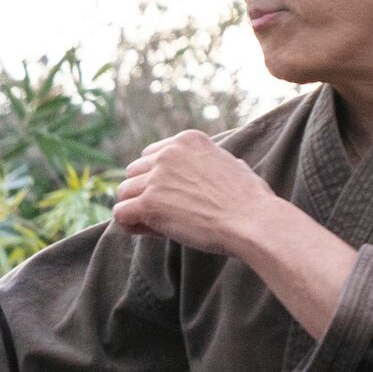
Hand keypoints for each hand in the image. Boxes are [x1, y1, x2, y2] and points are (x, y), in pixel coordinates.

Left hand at [109, 132, 286, 257]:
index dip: (156, 180)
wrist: (252, 220)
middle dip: (143, 193)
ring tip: (160, 223)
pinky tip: (149, 231)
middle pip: (133, 172)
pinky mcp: (149, 202)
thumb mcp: (229, 164)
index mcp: (187, 140)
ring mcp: (157, 177)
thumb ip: (206, 162)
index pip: (151, 156)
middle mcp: (168, 153)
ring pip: (124, 192)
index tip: (173, 196)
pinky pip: (120, 213)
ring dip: (136, 209)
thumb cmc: (248, 200)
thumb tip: (198, 172)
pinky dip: (130, 225)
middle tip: (165, 213)